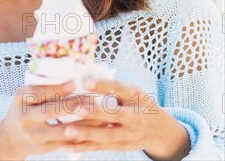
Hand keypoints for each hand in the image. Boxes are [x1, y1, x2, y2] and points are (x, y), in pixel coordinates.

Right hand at [0, 80, 110, 159]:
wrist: (11, 138)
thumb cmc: (25, 108)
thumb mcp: (25, 96)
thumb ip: (42, 86)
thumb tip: (70, 67)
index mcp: (20, 99)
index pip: (37, 92)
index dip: (55, 88)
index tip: (74, 83)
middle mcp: (24, 118)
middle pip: (49, 111)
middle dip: (71, 105)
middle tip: (89, 99)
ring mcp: (33, 135)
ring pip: (59, 130)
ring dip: (80, 123)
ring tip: (96, 116)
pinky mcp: (43, 148)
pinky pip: (64, 143)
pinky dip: (79, 137)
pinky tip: (93, 131)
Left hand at [59, 79, 189, 159]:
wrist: (159, 131)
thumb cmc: (140, 104)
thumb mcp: (134, 92)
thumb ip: (115, 88)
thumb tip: (87, 78)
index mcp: (136, 98)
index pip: (120, 89)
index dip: (103, 86)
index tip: (86, 82)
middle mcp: (134, 118)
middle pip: (114, 115)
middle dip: (95, 113)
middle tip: (76, 108)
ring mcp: (128, 135)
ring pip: (106, 136)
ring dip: (86, 134)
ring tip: (67, 130)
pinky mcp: (120, 147)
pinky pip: (100, 147)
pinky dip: (84, 147)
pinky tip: (67, 145)